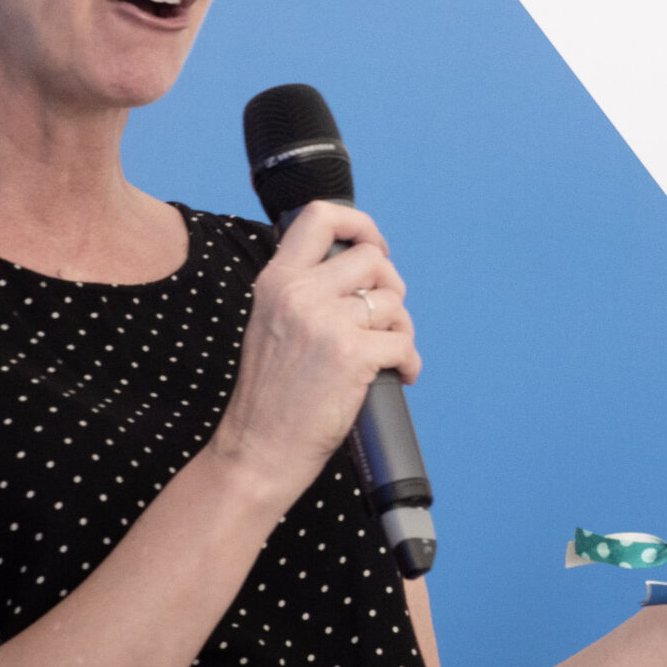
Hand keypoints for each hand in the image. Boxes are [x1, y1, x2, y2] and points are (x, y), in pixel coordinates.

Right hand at [213, 201, 420, 503]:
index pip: (320, 216)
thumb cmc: (271, 395)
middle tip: (385, 317)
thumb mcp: (272, 322)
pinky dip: (409, 362)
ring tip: (387, 354)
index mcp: (276, 280)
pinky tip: (398, 376)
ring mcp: (326, 323)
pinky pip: (404, 342)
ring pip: (393, 302)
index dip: (360, 224)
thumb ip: (306, 291)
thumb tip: (361, 269)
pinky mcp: (352, 355)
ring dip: (401, 329)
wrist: (257, 449)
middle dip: (391, 286)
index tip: (374, 246)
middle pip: (373, 258)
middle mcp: (298, 293)